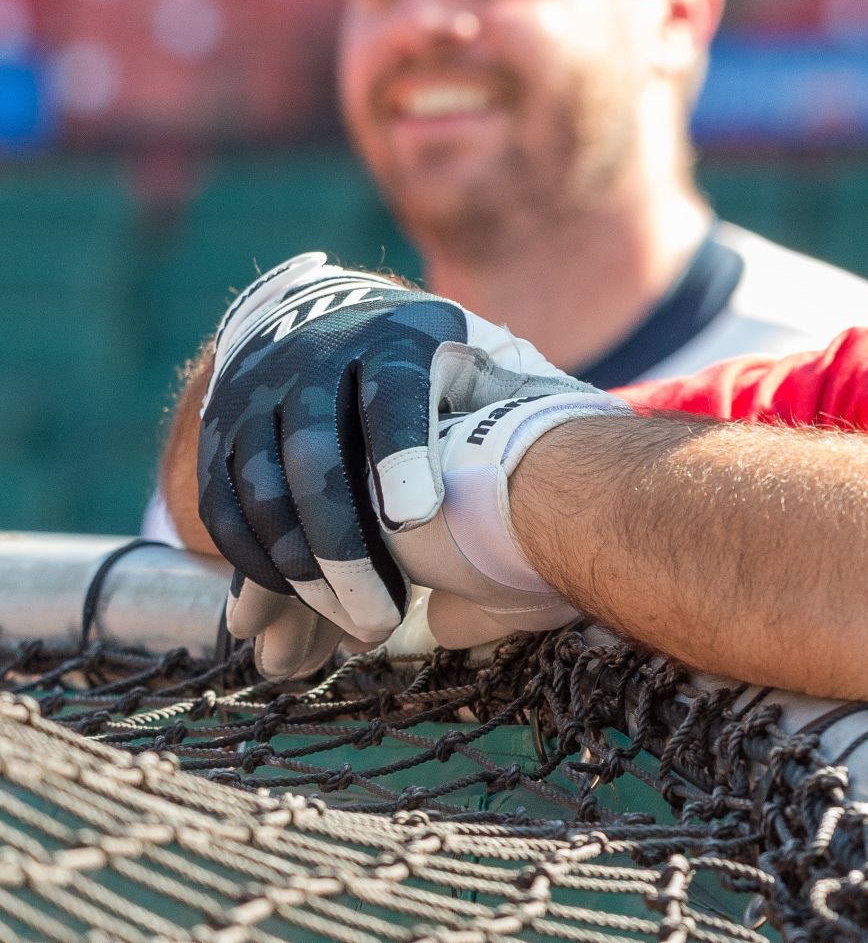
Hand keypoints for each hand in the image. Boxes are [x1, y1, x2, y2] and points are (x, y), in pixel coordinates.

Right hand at [197, 253, 628, 673]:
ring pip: (258, 488)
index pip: (395, 395)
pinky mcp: (219, 428)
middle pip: (316, 454)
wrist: (335, 318)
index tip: (417, 522)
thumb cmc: (444, 372)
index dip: (401, 456)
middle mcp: (319, 356)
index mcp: (401, 338)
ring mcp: (259, 390)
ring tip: (346, 626)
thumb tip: (571, 499)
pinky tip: (288, 608)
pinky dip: (253, 563)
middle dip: (344, 547)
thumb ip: (511, 427)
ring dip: (296, 570)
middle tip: (379, 621)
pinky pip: (221, 505)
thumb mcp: (482, 374)